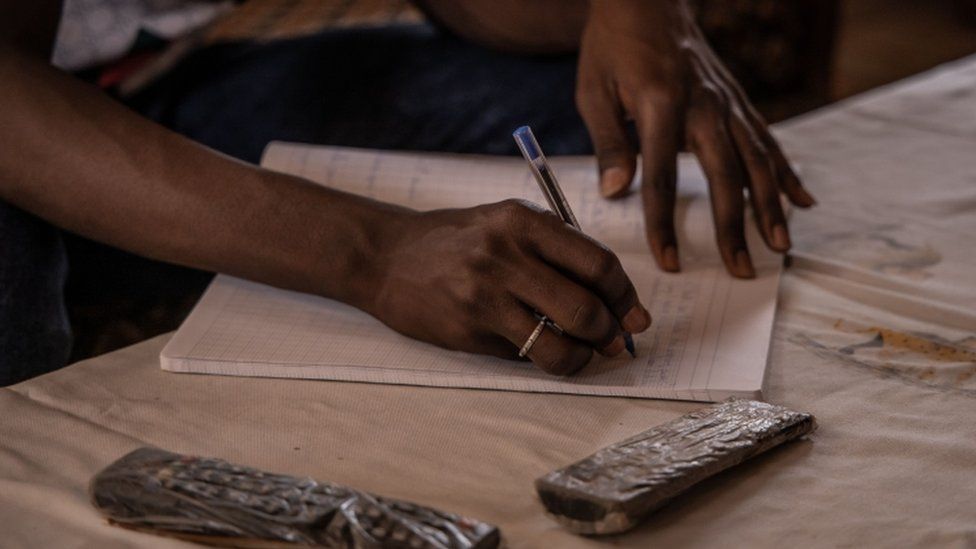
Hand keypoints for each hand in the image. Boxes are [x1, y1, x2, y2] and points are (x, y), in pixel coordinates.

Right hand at [367, 199, 650, 374]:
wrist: (385, 256)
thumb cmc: (456, 240)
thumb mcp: (506, 223)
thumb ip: (555, 250)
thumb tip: (612, 299)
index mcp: (524, 221)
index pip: (598, 263)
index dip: (625, 296)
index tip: (634, 314)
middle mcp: (506, 254)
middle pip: (586, 307)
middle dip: (612, 332)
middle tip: (615, 341)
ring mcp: (484, 295)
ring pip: (560, 344)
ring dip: (582, 357)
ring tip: (581, 354)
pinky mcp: (467, 329)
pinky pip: (525, 355)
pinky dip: (544, 360)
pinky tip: (541, 351)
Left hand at [576, 0, 815, 277]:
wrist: (646, 0)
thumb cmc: (613, 47)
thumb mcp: (594, 92)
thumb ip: (609, 143)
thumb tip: (616, 194)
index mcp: (661, 105)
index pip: (664, 177)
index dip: (666, 224)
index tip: (671, 262)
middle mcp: (704, 105)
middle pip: (725, 176)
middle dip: (734, 228)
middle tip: (742, 270)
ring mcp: (728, 102)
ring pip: (758, 161)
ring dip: (771, 207)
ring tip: (781, 247)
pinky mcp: (739, 100)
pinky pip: (768, 140)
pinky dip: (787, 172)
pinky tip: (803, 201)